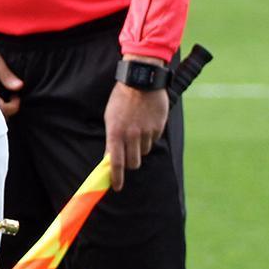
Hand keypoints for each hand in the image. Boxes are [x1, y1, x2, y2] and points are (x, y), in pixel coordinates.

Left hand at [104, 70, 168, 190]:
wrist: (140, 81)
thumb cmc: (121, 100)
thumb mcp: (110, 118)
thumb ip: (112, 139)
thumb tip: (111, 158)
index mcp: (115, 132)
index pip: (115, 162)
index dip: (116, 177)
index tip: (116, 187)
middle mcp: (131, 135)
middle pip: (133, 162)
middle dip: (131, 162)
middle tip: (129, 155)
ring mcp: (146, 132)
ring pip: (144, 151)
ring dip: (140, 146)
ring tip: (137, 129)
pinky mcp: (158, 128)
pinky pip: (154, 140)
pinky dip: (150, 136)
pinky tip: (146, 122)